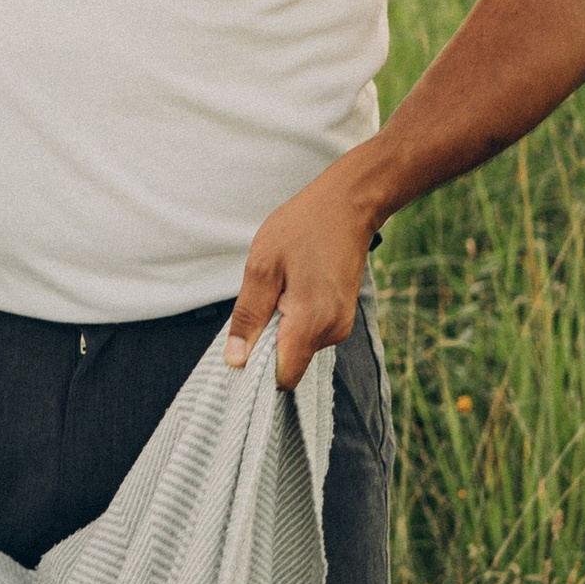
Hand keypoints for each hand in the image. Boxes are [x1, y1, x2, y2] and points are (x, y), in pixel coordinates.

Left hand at [224, 159, 379, 390]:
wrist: (348, 205)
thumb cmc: (303, 228)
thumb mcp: (262, 267)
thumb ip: (247, 318)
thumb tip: (236, 361)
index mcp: (310, 324)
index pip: (282, 378)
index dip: (258, 368)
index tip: (245, 343)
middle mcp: (332, 333)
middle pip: (288, 362)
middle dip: (267, 340)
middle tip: (265, 296)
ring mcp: (341, 326)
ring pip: (297, 346)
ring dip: (280, 325)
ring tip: (283, 284)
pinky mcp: (342, 318)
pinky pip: (309, 332)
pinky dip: (294, 318)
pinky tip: (295, 285)